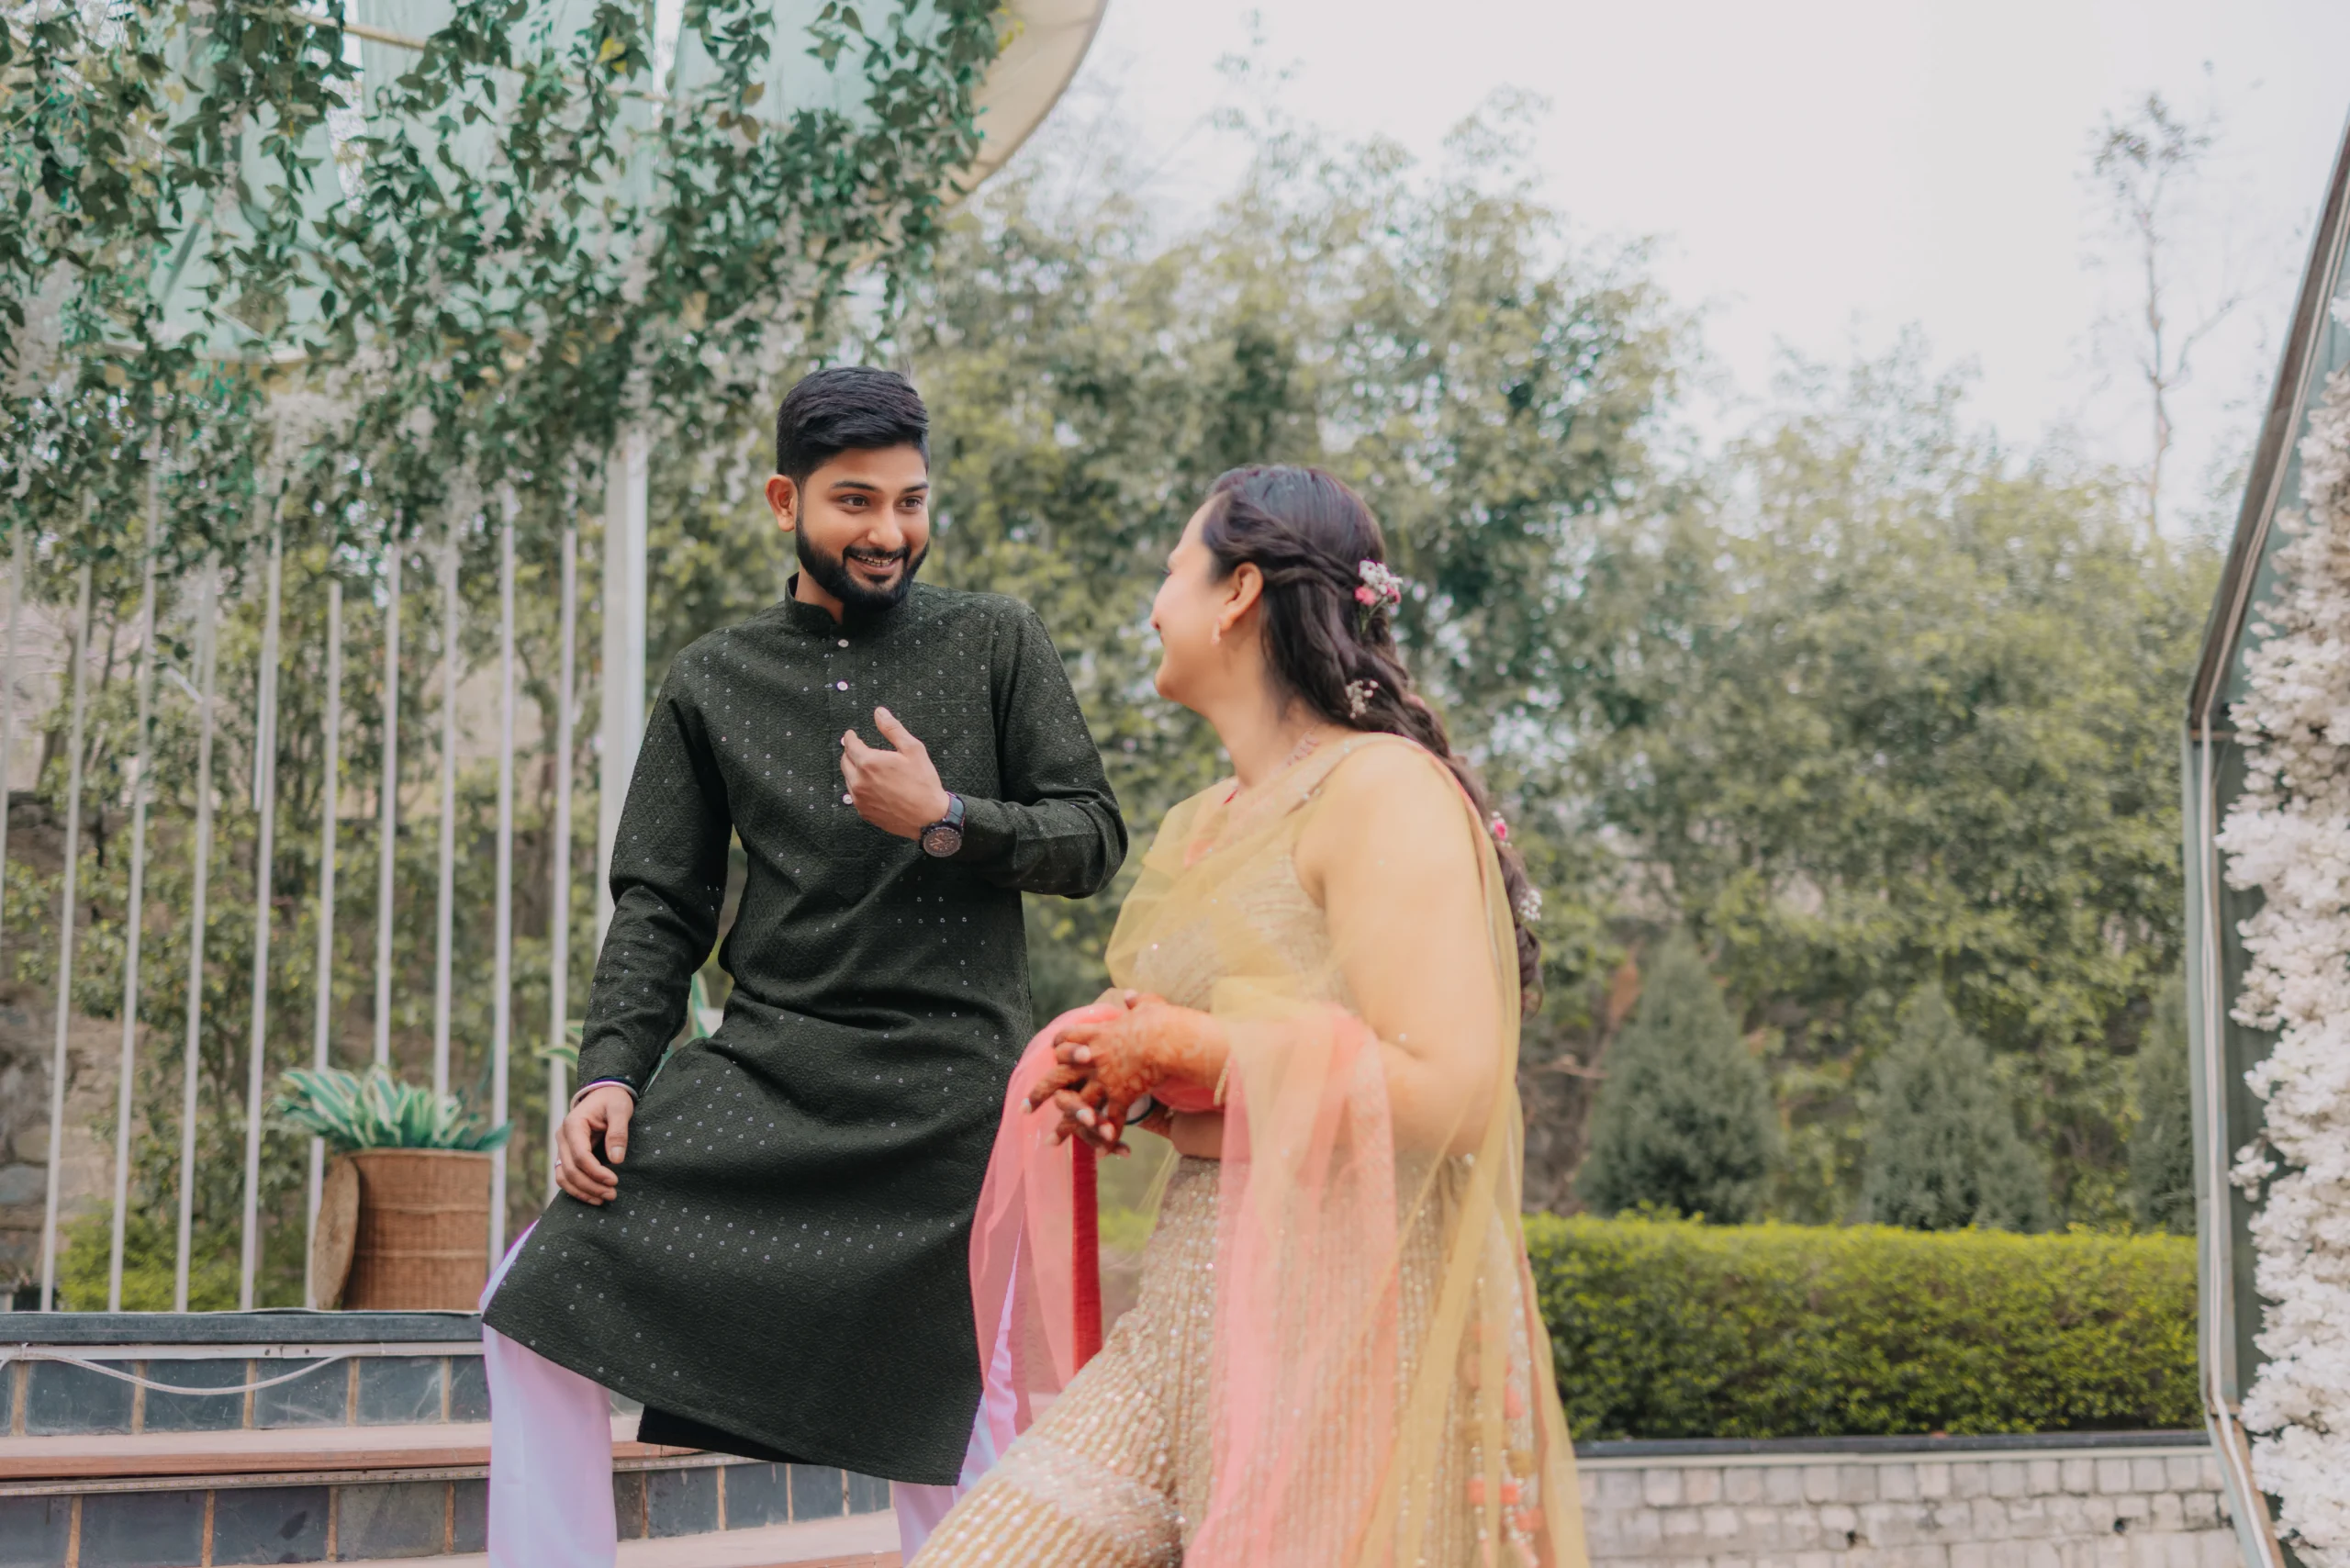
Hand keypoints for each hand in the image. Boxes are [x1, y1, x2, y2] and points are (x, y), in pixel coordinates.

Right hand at [556, 1084, 634, 1204]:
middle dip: (591, 1186)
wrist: (604, 1094)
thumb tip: (616, 1160)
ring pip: (563, 1177)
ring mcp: (562, 1147)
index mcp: (573, 1125)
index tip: (614, 1181)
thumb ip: (618, 1132)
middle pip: (570, 1170)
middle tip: (612, 1195)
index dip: (595, 1172)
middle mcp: (563, 1137)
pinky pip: (565, 1176)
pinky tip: (593, 1197)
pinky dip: (577, 1189)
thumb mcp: (620, 1109)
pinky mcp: (566, 1155)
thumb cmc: (613, 1100)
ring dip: (582, 1191)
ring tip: (603, 1199)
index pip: (580, 1156)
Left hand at [842, 706, 952, 838]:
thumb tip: (879, 712)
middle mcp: (859, 781)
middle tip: (859, 749)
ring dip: (853, 770)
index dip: (850, 737)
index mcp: (869, 763)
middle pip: (845, 761)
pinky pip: (854, 795)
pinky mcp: (864, 812)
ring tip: (868, 767)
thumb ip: (892, 729)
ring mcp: (860, 799)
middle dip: (850, 753)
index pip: (850, 744)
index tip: (851, 734)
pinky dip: (859, 787)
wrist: (929, 817)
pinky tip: (873, 785)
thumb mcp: (913, 749)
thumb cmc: (923, 783)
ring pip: (848, 779)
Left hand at [1027, 995, 1226, 1151]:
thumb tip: (1132, 995)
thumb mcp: (1148, 1005)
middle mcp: (1093, 1059)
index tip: (1053, 1053)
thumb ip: (1137, 1001)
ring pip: (1078, 1106)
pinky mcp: (1122, 1095)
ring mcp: (1105, 1079)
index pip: (1065, 1039)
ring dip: (1064, 1127)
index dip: (1059, 1047)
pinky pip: (1112, 1121)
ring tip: (1051, 1142)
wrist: (1169, 1040)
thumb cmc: (1160, 1021)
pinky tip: (1101, 1154)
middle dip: (1040, 1094)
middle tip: (1026, 1108)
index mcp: (1096, 1035)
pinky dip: (1107, 1138)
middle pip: (1057, 1076)